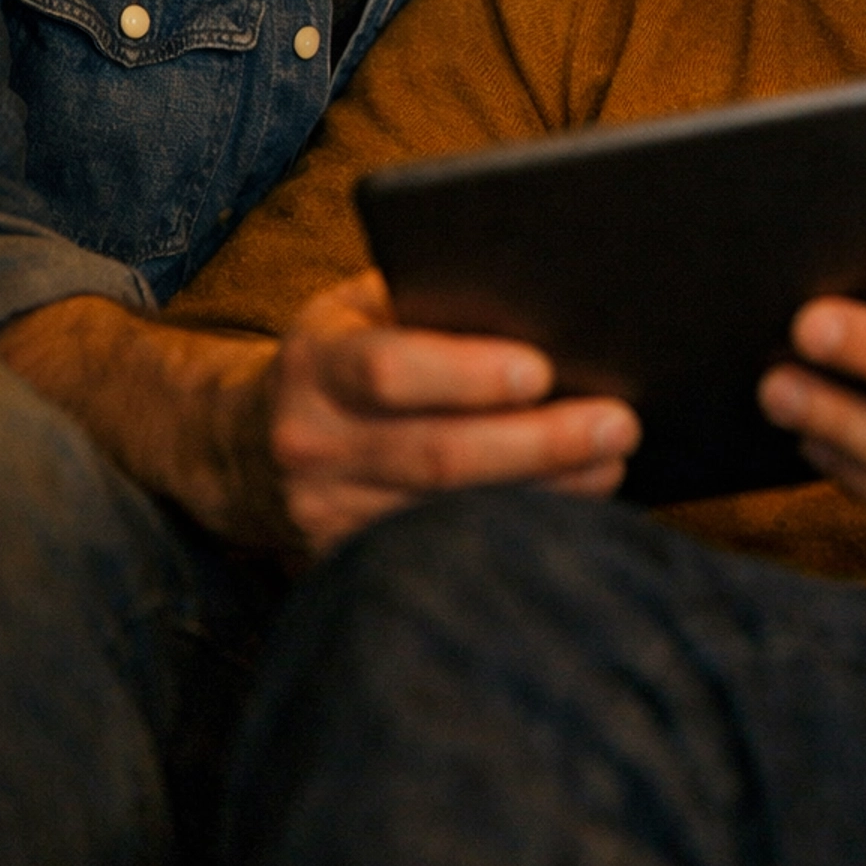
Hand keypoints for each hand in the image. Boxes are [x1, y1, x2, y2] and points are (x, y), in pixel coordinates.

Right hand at [248, 271, 639, 557]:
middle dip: (539, 442)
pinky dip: (512, 532)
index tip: (543, 369)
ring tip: (613, 463)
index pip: (388, 369)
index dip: (467, 373)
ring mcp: (325, 516)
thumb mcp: (362, 306)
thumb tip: (543, 300)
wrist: (246, 443)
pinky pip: (441, 554)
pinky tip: (570, 510)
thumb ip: (429, 299)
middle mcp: (311, 444)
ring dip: (544, 493)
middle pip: (436, 455)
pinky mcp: (345, 566)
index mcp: (315, 362)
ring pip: (448, 515)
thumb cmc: (342, 352)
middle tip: (619, 423)